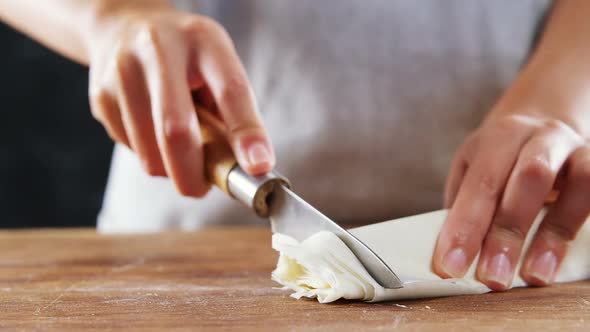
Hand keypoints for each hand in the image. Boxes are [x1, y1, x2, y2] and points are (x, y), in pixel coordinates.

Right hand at [87, 2, 273, 196]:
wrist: (124, 26)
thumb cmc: (186, 57)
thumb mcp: (217, 66)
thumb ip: (232, 112)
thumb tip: (247, 166)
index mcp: (204, 40)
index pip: (230, 89)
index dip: (247, 132)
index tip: (258, 165)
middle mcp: (160, 49)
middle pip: (176, 130)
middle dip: (193, 174)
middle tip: (202, 188)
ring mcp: (123, 71)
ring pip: (149, 152)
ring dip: (170, 169)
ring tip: (180, 149)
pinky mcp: (100, 95)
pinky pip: (130, 149)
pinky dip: (149, 155)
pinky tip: (152, 130)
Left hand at [433, 111, 589, 289]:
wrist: (546, 123)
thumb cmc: (501, 160)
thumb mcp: (473, 169)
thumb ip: (463, 206)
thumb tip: (452, 255)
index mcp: (498, 137)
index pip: (480, 184)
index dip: (465, 228)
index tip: (452, 267)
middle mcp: (540, 136)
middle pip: (528, 178)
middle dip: (508, 232)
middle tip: (493, 277)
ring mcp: (575, 148)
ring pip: (578, 181)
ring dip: (553, 234)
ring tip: (535, 275)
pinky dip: (588, 222)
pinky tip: (569, 256)